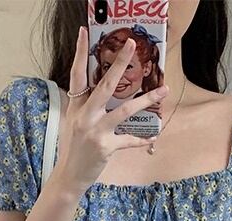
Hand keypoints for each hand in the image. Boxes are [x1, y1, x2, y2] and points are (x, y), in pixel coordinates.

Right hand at [51, 26, 168, 194]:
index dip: (80, 53)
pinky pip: (129, 140)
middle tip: (132, 45)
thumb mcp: (73, 124)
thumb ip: (85, 107)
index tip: (84, 32)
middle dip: (120, 63)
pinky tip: (153, 137)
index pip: (77, 75)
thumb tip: (100, 90)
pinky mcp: (106, 147)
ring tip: (163, 90)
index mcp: (76, 107)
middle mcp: (85, 116)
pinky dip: (141, 139)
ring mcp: (95, 132)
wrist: (68, 177)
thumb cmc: (73, 150)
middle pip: (105, 85)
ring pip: (125, 110)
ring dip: (147, 100)